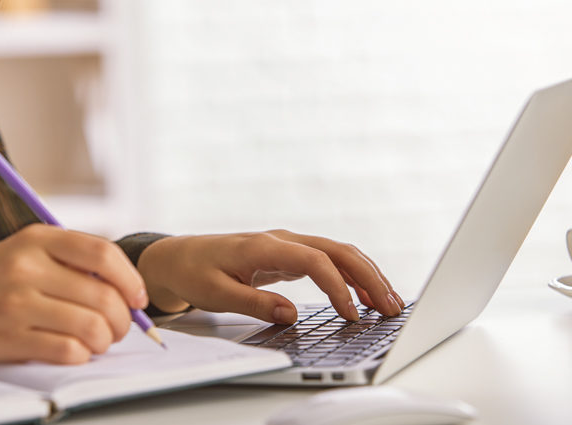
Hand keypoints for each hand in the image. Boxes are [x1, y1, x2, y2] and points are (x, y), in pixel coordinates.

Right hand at [0, 224, 147, 363]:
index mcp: (38, 239)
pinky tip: (78, 350)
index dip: (130, 278)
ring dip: (106, 339)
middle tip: (122, 327)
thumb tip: (127, 287)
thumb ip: (74, 259)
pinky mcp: (11, 337)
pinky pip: (68, 350)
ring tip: (101, 340)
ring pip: (91, 326)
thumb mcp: (29, 250)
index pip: (103, 253)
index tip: (138, 298)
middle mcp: (28, 268)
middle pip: (103, 295)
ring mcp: (18, 303)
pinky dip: (83, 354)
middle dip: (124, 319)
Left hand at [136, 230, 403, 323]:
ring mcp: (288, 245)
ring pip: (339, 253)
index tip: (351, 314)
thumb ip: (255, 303)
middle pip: (338, 251)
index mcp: (266, 246)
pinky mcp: (289, 255)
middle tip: (391, 306)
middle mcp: (283, 240)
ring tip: (389, 302)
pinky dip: (350, 276)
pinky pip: (328, 261)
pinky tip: (363, 296)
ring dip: (366, 275)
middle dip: (369, 277)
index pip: (315, 261)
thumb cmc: (195, 272)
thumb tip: (291, 314)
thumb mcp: (217, 293)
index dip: (337, 287)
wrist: (180, 257)